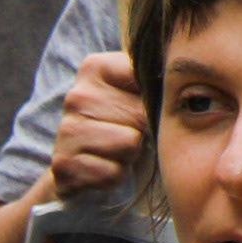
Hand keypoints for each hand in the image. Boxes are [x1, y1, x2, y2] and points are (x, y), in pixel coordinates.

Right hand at [49, 52, 148, 198]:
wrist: (81, 162)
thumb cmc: (121, 121)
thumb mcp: (135, 91)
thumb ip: (154, 79)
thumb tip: (177, 85)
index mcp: (95, 68)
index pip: (146, 79)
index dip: (157, 98)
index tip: (150, 104)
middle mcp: (76, 95)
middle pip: (141, 115)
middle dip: (144, 130)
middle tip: (131, 133)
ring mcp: (67, 130)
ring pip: (130, 144)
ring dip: (131, 153)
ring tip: (118, 149)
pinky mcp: (64, 164)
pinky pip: (113, 172)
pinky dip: (116, 174)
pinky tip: (105, 166)